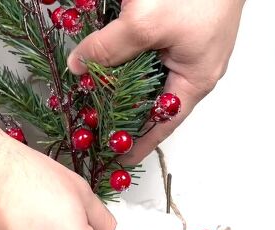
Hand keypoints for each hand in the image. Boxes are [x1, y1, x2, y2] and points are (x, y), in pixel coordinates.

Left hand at [68, 0, 245, 163]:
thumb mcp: (144, 24)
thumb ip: (108, 48)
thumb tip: (79, 66)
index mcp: (195, 80)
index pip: (162, 124)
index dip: (139, 143)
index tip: (117, 159)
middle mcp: (193, 67)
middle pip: (152, 99)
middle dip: (123, 110)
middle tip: (94, 122)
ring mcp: (188, 45)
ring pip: (148, 73)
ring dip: (121, 80)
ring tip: (93, 91)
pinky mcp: (180, 25)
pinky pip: (149, 50)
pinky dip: (127, 55)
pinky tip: (106, 54)